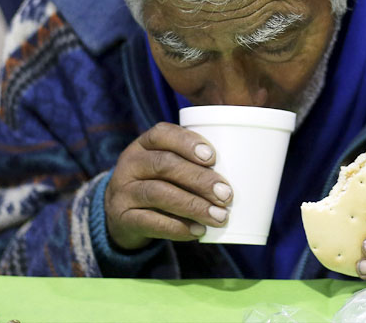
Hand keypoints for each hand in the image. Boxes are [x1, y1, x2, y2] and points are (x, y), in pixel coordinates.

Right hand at [105, 122, 232, 249]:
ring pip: (158, 193)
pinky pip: (149, 221)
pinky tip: (197, 231)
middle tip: (226, 195)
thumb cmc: (161, 183)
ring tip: (219, 217)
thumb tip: (243, 172)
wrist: (123, 215)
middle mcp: (130, 163)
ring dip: (193, 206)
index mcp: (145, 143)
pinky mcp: (122, 218)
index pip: (163, 134)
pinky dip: (177, 227)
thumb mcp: (170, 166)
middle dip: (199, 179)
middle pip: (165, 165)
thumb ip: (195, 164)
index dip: (187, 143)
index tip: (212, 157)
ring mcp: (123, 190)